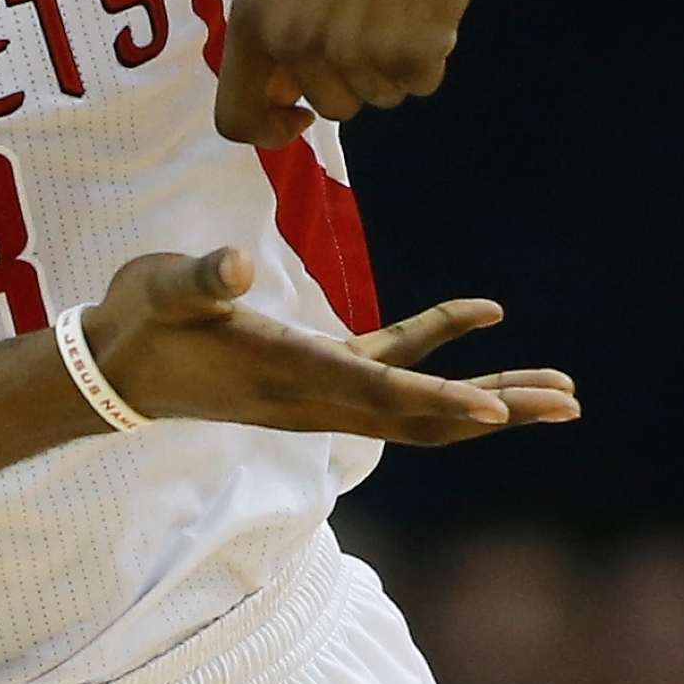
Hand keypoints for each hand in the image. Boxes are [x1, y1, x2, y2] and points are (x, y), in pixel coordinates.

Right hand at [80, 248, 576, 443]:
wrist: (114, 365)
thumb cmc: (139, 321)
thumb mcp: (161, 289)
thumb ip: (198, 278)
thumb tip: (235, 265)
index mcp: (288, 373)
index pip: (377, 393)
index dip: (440, 400)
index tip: (499, 411)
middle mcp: (317, 395)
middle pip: (424, 418)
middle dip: (497, 411)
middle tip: (569, 402)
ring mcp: (323, 388)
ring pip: (423, 404)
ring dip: (491, 396)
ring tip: (561, 389)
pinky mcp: (321, 370)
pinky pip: (397, 365)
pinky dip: (443, 343)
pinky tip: (488, 314)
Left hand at [217, 0, 488, 141]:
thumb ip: (273, 25)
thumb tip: (280, 92)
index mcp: (252, 19)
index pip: (239, 118)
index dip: (272, 130)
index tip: (300, 115)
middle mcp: (294, 42)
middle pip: (330, 109)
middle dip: (354, 77)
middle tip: (374, 15)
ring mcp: (351, 50)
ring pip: (379, 98)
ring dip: (395, 63)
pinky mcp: (409, 51)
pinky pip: (421, 83)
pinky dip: (431, 54)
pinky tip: (427, 2)